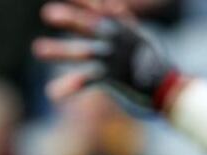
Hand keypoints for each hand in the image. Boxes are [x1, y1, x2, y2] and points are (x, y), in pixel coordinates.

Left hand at [33, 0, 176, 108]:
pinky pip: (87, 83)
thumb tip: (110, 6)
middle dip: (70, 19)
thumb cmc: (150, 61)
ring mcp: (114, 60)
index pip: (102, 10)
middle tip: (47, 12)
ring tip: (37, 49)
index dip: (86, 2)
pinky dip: (69, 87)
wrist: (168, 87)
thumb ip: (121, 20)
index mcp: (124, 28)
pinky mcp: (112, 79)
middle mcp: (118, 41)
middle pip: (90, 26)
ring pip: (84, 53)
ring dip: (59, 50)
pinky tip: (52, 93)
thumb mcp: (139, 36)